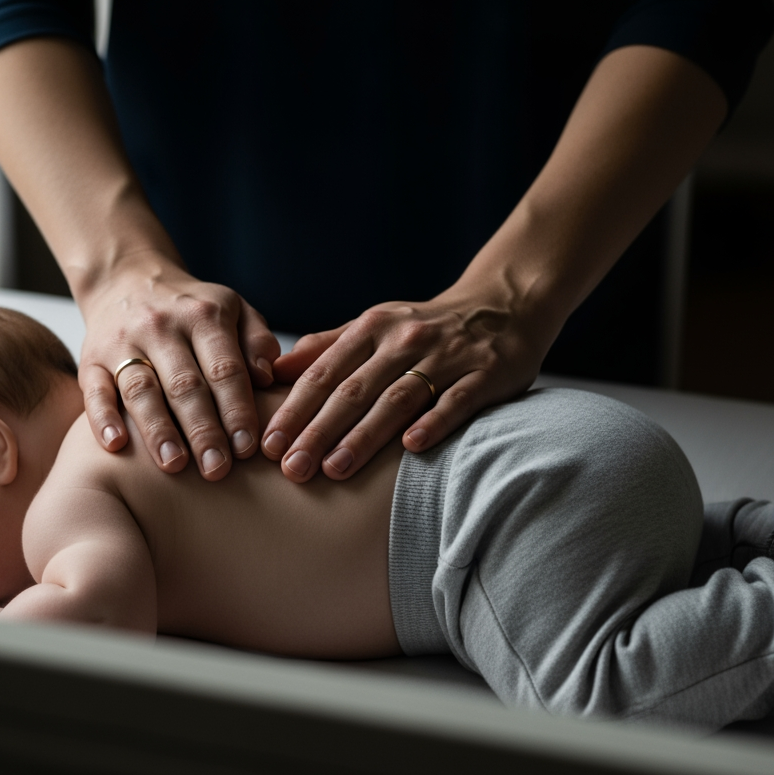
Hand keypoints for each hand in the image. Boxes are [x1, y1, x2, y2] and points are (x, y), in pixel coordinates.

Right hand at [79, 256, 280, 480]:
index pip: (224, 369)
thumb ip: (258, 341)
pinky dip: (103, 417)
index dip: (237, 409)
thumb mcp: (235, 310)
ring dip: (158, 430)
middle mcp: (162, 327)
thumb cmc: (194, 309)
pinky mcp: (91, 358)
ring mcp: (122, 342)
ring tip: (174, 465)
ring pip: (141, 390)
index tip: (247, 448)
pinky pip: (95, 389)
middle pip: (184, 385)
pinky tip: (116, 445)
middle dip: (203, 430)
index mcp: (203, 316)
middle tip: (217, 469)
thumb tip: (268, 377)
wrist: (127, 279)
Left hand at [262, 291, 548, 481]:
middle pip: (353, 390)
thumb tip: (272, 371)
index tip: (269, 445)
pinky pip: (456, 400)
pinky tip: (411, 447)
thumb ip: (326, 347)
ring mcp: (447, 356)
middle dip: (318, 431)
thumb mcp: (375, 325)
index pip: (324, 373)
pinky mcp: (485, 373)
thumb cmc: (426, 326)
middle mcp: (404, 339)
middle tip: (291, 469)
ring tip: (334, 470)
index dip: (294, 409)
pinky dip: (434, 421)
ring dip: (364, 435)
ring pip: (398, 398)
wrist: (504, 304)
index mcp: (372, 328)